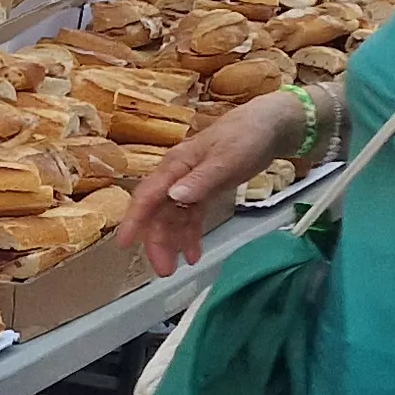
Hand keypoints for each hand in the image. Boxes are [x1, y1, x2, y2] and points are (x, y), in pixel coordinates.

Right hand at [113, 90, 305, 273]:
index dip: (135, 220)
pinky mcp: (204, 189)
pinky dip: (190, 235)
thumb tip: (173, 196)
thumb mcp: (226, 158)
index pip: (147, 196)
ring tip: (174, 268)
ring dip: (171, 242)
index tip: (124, 243)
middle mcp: (176, 176)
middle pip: (158, 213)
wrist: (270, 124)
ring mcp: (190, 184)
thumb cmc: (246, 135)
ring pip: (172, 218)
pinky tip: (194, 253)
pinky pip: (190, 216)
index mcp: (175, 166)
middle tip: (163, 270)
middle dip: (156, 241)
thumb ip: (201, 179)